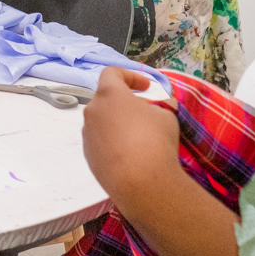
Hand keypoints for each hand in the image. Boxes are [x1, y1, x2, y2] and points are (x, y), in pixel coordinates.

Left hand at [81, 68, 181, 202]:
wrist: (140, 182)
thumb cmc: (155, 140)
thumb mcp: (167, 115)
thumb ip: (160, 105)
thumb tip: (161, 107)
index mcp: (109, 94)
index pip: (112, 73)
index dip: (130, 76)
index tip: (146, 88)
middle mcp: (92, 111)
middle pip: (106, 99)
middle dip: (125, 102)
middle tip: (146, 114)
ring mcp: (87, 134)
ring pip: (102, 121)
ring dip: (118, 122)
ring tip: (139, 137)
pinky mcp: (88, 156)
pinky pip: (101, 141)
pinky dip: (113, 141)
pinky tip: (130, 155)